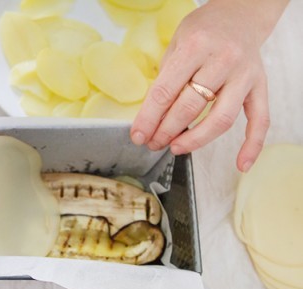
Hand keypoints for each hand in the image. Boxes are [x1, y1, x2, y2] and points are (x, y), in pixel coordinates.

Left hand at [130, 0, 287, 171]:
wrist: (241, 14)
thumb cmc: (204, 31)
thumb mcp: (176, 44)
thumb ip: (166, 79)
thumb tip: (151, 118)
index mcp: (195, 46)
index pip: (166, 91)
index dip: (148, 118)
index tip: (138, 135)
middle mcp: (223, 59)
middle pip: (190, 107)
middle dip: (166, 131)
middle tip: (153, 143)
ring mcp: (244, 74)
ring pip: (221, 118)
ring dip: (195, 140)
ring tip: (175, 148)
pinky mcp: (260, 85)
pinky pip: (260, 120)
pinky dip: (253, 145)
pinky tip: (241, 164)